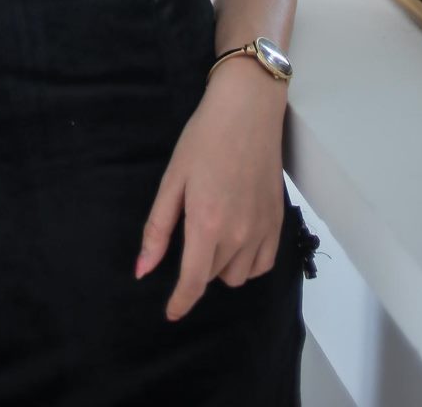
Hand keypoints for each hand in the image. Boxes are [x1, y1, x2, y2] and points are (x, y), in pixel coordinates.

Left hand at [134, 67, 287, 318]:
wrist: (247, 110)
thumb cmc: (204, 139)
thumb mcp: (172, 179)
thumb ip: (158, 229)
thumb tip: (143, 270)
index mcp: (207, 224)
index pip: (193, 282)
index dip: (180, 302)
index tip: (171, 311)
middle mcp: (238, 235)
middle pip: (213, 276)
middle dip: (197, 267)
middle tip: (190, 230)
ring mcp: (263, 230)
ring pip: (238, 275)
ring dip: (221, 266)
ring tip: (212, 233)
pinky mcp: (278, 221)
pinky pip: (263, 264)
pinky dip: (248, 263)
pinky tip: (237, 240)